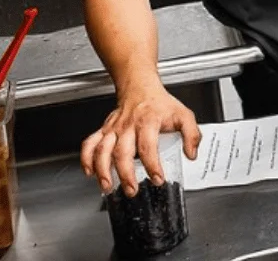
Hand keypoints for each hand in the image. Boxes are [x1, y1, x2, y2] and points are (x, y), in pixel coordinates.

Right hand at [81, 83, 200, 196]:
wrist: (140, 88)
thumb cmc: (160, 104)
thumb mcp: (184, 115)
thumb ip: (192, 134)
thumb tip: (191, 154)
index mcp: (148, 122)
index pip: (148, 146)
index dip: (152, 165)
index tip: (157, 179)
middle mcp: (128, 126)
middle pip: (122, 152)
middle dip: (125, 174)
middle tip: (132, 190)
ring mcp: (113, 128)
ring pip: (102, 150)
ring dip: (102, 170)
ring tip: (107, 187)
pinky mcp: (103, 130)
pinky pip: (89, 144)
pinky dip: (86, 159)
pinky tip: (89, 172)